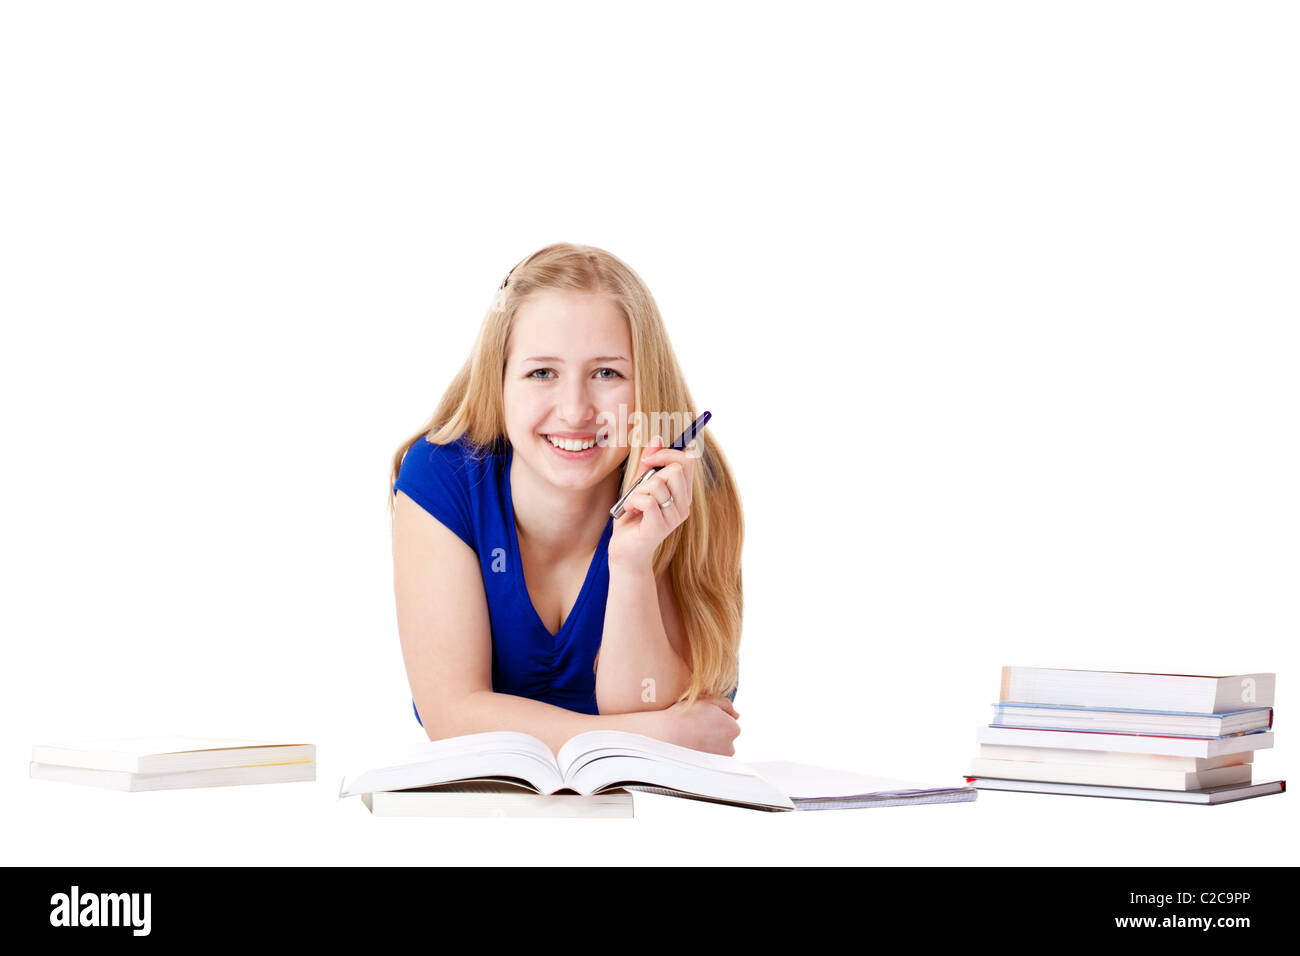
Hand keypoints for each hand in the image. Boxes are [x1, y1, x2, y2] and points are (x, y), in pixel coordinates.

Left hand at [608, 434, 696, 569]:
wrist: (625, 550)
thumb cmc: (633, 516)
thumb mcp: (639, 484)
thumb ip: (649, 462)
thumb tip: (658, 437)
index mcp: (682, 493)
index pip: (687, 462)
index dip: (667, 453)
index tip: (647, 458)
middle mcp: (683, 506)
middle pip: (676, 470)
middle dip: (652, 472)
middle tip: (639, 486)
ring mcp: (673, 518)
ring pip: (658, 484)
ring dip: (638, 490)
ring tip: (633, 503)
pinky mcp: (659, 528)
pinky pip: (647, 500)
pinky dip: (633, 501)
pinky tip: (631, 511)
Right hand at [656, 695, 740, 755]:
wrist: (665, 736)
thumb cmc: (684, 717)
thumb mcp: (707, 700)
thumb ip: (726, 705)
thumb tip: (736, 715)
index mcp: (733, 728)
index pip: (729, 723)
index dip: (714, 719)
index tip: (701, 718)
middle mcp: (731, 747)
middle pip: (725, 738)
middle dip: (714, 733)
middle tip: (696, 728)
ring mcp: (719, 760)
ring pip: (718, 749)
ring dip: (709, 744)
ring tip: (692, 738)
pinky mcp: (709, 768)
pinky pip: (709, 759)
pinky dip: (703, 754)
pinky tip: (691, 747)